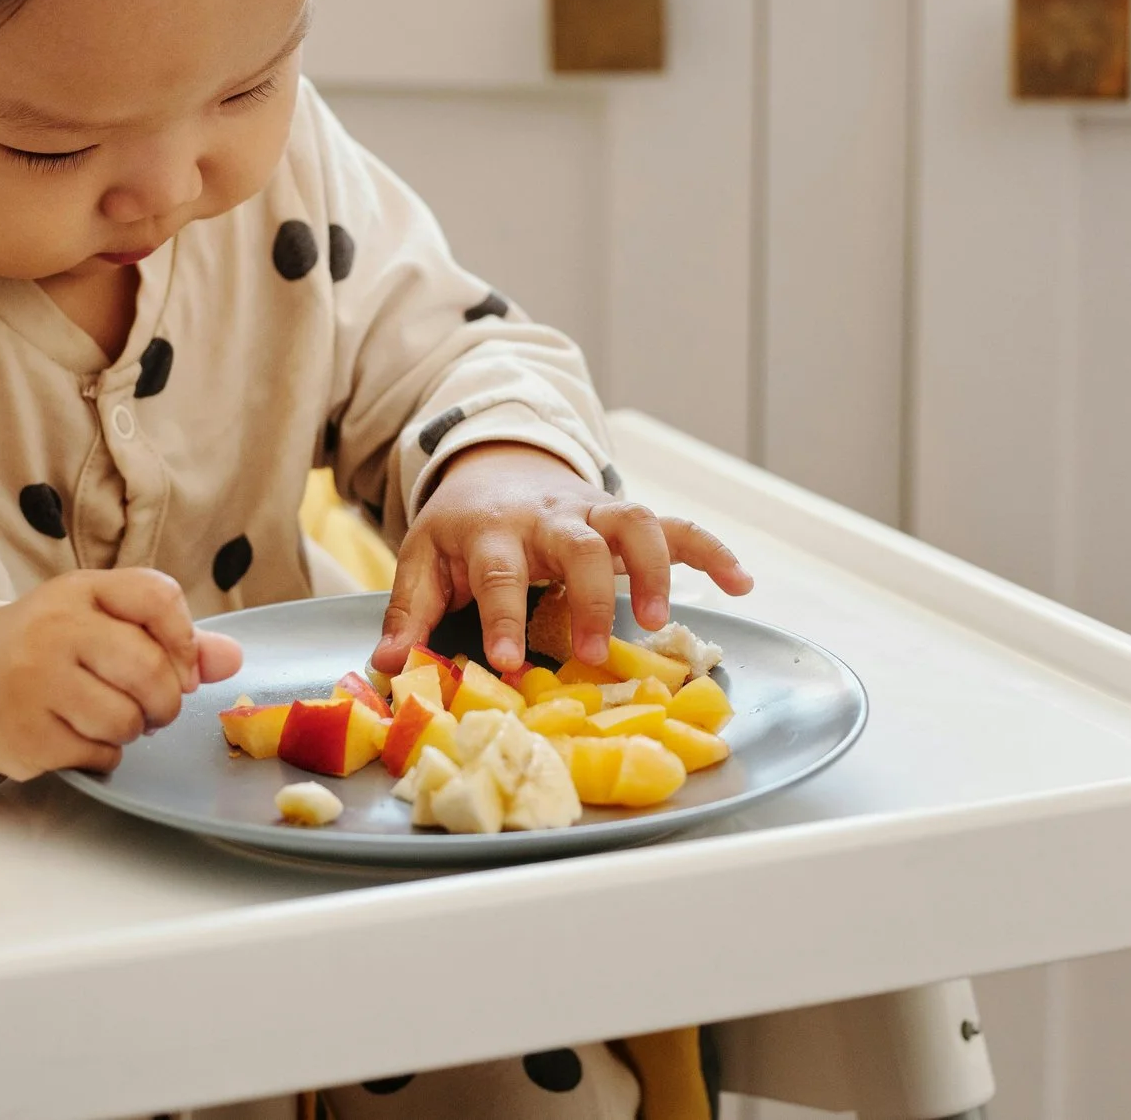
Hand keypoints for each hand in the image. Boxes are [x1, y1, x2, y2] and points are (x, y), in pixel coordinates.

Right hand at [0, 569, 241, 779]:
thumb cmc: (51, 648)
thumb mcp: (102, 622)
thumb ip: (169, 637)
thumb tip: (232, 659)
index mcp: (80, 589)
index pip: (156, 596)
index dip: (185, 638)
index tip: (183, 666)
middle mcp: (54, 628)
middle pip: (149, 668)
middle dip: (167, 700)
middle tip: (156, 708)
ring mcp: (34, 682)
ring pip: (125, 719)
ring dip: (133, 730)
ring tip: (112, 719)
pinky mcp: (24, 733)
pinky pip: (97, 755)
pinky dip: (104, 755)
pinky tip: (81, 738)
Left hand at [371, 443, 752, 675]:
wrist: (492, 464)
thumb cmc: (460, 529)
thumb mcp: (422, 560)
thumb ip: (407, 613)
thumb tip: (388, 667)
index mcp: (492, 531)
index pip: (498, 572)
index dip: (504, 617)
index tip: (510, 664)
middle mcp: (548, 516)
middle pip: (577, 543)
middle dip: (589, 595)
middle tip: (591, 653)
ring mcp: (593, 512)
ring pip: (635, 521)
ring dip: (654, 567)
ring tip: (662, 620)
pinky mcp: (625, 518)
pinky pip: (678, 526)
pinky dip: (713, 549)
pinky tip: (742, 583)